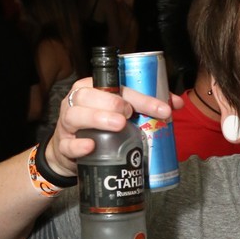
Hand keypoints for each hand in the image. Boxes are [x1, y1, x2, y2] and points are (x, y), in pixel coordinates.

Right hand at [44, 79, 182, 176]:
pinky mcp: (64, 145)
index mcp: (93, 88)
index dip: (141, 97)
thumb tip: (175, 104)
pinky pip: (68, 144)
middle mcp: (78, 101)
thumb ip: (146, 106)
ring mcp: (68, 124)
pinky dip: (79, 145)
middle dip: (112, 102)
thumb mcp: (121, 112)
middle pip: (89, 95)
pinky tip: (90, 146)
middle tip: (130, 114)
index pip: (117, 86)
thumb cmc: (100, 126)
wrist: (72, 152)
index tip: (163, 110)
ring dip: (97, 118)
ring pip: (76, 115)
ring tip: (118, 125)